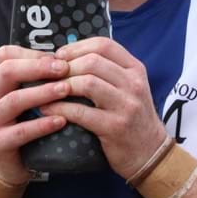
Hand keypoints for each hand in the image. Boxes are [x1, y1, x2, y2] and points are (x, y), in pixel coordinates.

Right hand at [0, 45, 71, 184]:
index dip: (31, 53)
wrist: (7, 162)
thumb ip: (36, 77)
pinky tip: (61, 120)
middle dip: (37, 68)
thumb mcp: (23, 94)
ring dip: (42, 93)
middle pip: (6, 72)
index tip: (57, 56)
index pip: (4, 55)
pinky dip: (42, 125)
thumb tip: (67, 57)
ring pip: (13, 101)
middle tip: (64, 69)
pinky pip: (20, 132)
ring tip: (66, 90)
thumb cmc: (21, 120)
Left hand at [40, 36, 167, 179]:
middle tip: (50, 75)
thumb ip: (108, 71)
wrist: (150, 152)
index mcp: (135, 69)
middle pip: (93, 61)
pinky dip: (60, 108)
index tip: (60, 56)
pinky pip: (81, 112)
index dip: (77, 47)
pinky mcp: (114, 127)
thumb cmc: (133, 117)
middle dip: (66, 67)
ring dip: (61, 86)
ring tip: (47, 91)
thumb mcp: (130, 87)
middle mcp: (133, 84)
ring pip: (87, 83)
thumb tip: (68, 58)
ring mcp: (125, 105)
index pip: (104, 45)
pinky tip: (48, 109)